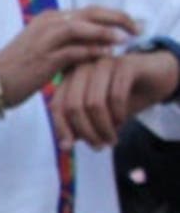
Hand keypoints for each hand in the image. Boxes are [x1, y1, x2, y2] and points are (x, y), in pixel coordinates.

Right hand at [0, 5, 135, 106]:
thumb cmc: (17, 68)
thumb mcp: (43, 47)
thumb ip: (66, 42)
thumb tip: (93, 43)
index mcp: (49, 18)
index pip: (89, 11)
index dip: (113, 16)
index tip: (129, 24)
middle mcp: (48, 23)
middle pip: (91, 13)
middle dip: (117, 18)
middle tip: (136, 27)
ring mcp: (46, 39)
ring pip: (84, 27)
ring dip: (107, 32)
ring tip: (125, 39)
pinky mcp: (45, 57)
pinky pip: (75, 51)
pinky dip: (93, 52)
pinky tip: (107, 55)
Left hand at [51, 47, 179, 148]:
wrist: (155, 76)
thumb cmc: (121, 96)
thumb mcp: (97, 114)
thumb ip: (79, 124)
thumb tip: (64, 145)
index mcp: (69, 78)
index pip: (57, 105)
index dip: (61, 128)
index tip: (68, 148)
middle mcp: (83, 68)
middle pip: (74, 105)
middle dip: (86, 131)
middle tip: (98, 146)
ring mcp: (103, 64)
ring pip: (94, 103)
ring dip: (103, 127)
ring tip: (111, 140)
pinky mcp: (125, 64)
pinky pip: (116, 96)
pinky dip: (118, 115)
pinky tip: (122, 123)